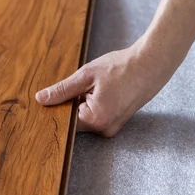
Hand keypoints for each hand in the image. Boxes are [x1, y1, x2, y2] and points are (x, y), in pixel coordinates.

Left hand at [35, 44, 170, 136]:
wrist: (152, 65)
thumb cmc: (122, 67)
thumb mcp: (87, 75)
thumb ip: (62, 90)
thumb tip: (42, 99)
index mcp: (95, 119)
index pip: (64, 120)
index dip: (57, 107)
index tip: (54, 96)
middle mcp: (104, 129)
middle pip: (75, 120)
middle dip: (72, 103)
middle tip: (81, 84)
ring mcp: (112, 128)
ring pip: (86, 117)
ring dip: (84, 102)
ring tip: (97, 84)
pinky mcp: (117, 122)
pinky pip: (97, 116)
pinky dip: (95, 103)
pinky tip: (104, 88)